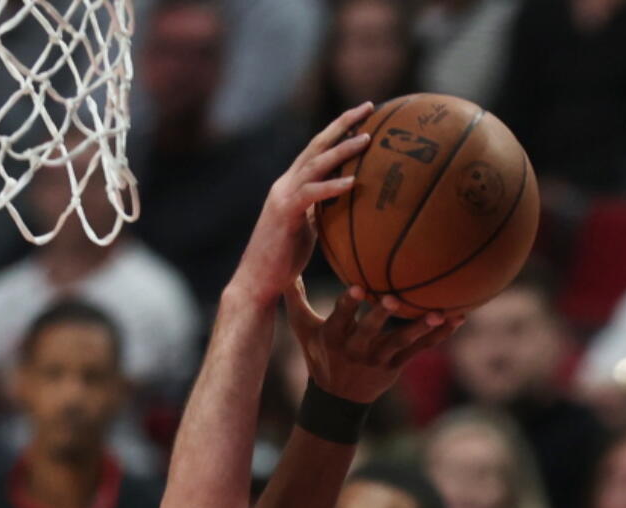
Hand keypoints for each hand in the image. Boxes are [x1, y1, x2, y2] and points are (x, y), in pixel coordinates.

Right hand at [233, 103, 373, 306]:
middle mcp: (286, 183)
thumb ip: (321, 213)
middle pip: (317, 144)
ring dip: (342, 150)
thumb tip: (344, 207)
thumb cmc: (283, 262)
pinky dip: (332, 187)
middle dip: (343, 123)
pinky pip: (311, 195)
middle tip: (368, 107)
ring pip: (315, 164)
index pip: (318, 150)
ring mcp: (283, 196)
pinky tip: (352, 183)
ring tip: (367, 140)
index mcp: (293, 186)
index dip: (339, 130)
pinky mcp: (284, 213)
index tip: (363, 117)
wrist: (257, 281)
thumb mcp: (307, 231)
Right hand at [285, 283, 463, 405]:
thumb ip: (294, 298)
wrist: (336, 400)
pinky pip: (419, 351)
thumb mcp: (302, 330)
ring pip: (400, 342)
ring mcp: (378, 360)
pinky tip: (457, 320)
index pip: (340, 318)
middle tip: (394, 299)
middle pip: (369, 331)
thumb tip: (279, 267)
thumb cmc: (318, 355)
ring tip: (438, 315)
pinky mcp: (395, 367)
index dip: (348, 304)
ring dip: (419, 329)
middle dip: (381, 316)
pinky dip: (438, 337)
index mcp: (333, 337)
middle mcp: (356, 349)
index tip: (358, 288)